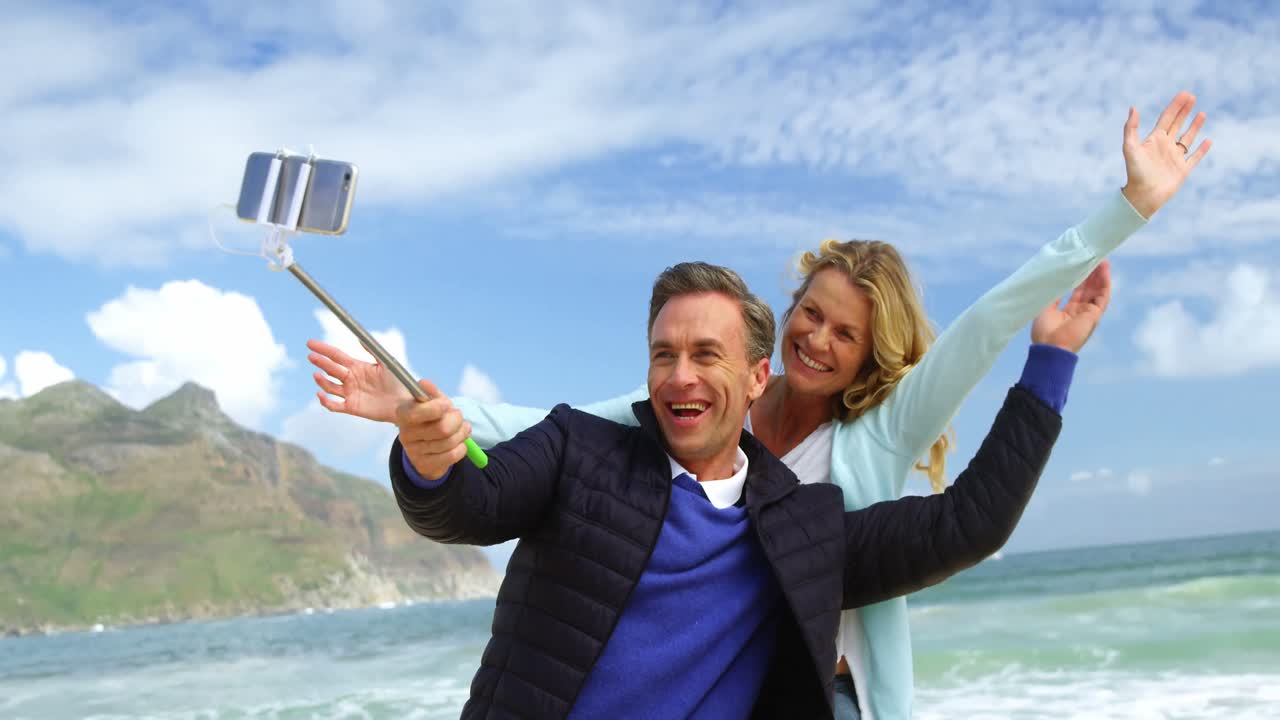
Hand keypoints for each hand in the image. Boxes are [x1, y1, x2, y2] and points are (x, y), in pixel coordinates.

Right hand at [307, 339, 411, 422]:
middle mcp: (351, 379)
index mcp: (357, 367)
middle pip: (331, 369)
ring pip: (330, 386)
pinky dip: (326, 401)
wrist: (404, 403)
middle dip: (321, 362)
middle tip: (311, 356)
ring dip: (322, 381)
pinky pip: (334, 405)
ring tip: (317, 375)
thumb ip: (373, 350)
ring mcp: (350, 393)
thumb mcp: (386, 363)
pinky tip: (320, 395)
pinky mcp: (351, 407)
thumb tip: (359, 337)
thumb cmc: (397, 381)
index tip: (310, 343)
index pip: (336, 356)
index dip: (324, 349)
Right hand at [396, 379, 472, 480]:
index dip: (436, 408)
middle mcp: (405, 434)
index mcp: (403, 414)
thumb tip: (424, 383)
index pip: (417, 412)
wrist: (426, 446)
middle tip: (459, 417)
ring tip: (462, 429)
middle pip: (442, 428)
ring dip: (462, 433)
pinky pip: (452, 455)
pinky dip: (462, 447)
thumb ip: (431, 392)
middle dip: (457, 420)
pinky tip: (459, 443)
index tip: (447, 405)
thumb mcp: (432, 402)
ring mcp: (414, 452)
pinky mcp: (424, 465)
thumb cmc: (430, 418)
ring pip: (449, 442)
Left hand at [1032, 260, 1110, 352]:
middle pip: (1089, 289)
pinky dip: (1104, 283)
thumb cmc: (1044, 331)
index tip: (1080, 264)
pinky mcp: (1094, 315)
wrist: (1049, 347)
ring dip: (1100, 275)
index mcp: (1068, 311)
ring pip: (1098, 290)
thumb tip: (1053, 279)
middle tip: (1091, 256)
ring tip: (1100, 259)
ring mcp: (1088, 314)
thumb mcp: (1045, 307)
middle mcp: (1080, 312)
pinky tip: (1104, 270)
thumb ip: (1052, 294)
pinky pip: (1103, 296)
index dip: (1080, 277)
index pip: (1077, 290)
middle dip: (1091, 273)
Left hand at [1120, 90, 1211, 218]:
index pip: (1167, 118)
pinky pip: (1195, 157)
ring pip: (1187, 138)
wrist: (1143, 195)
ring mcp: (1175, 158)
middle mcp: (1165, 146)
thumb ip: (1131, 128)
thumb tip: (1133, 108)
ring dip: (1195, 126)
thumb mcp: (1130, 148)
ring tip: (1202, 113)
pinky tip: (1208, 140)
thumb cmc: (1135, 172)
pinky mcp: (1183, 170)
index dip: (1175, 106)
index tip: (1184, 94)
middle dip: (1184, 111)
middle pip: (1177, 124)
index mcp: (1154, 140)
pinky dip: (1202, 149)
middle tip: (1192, 97)